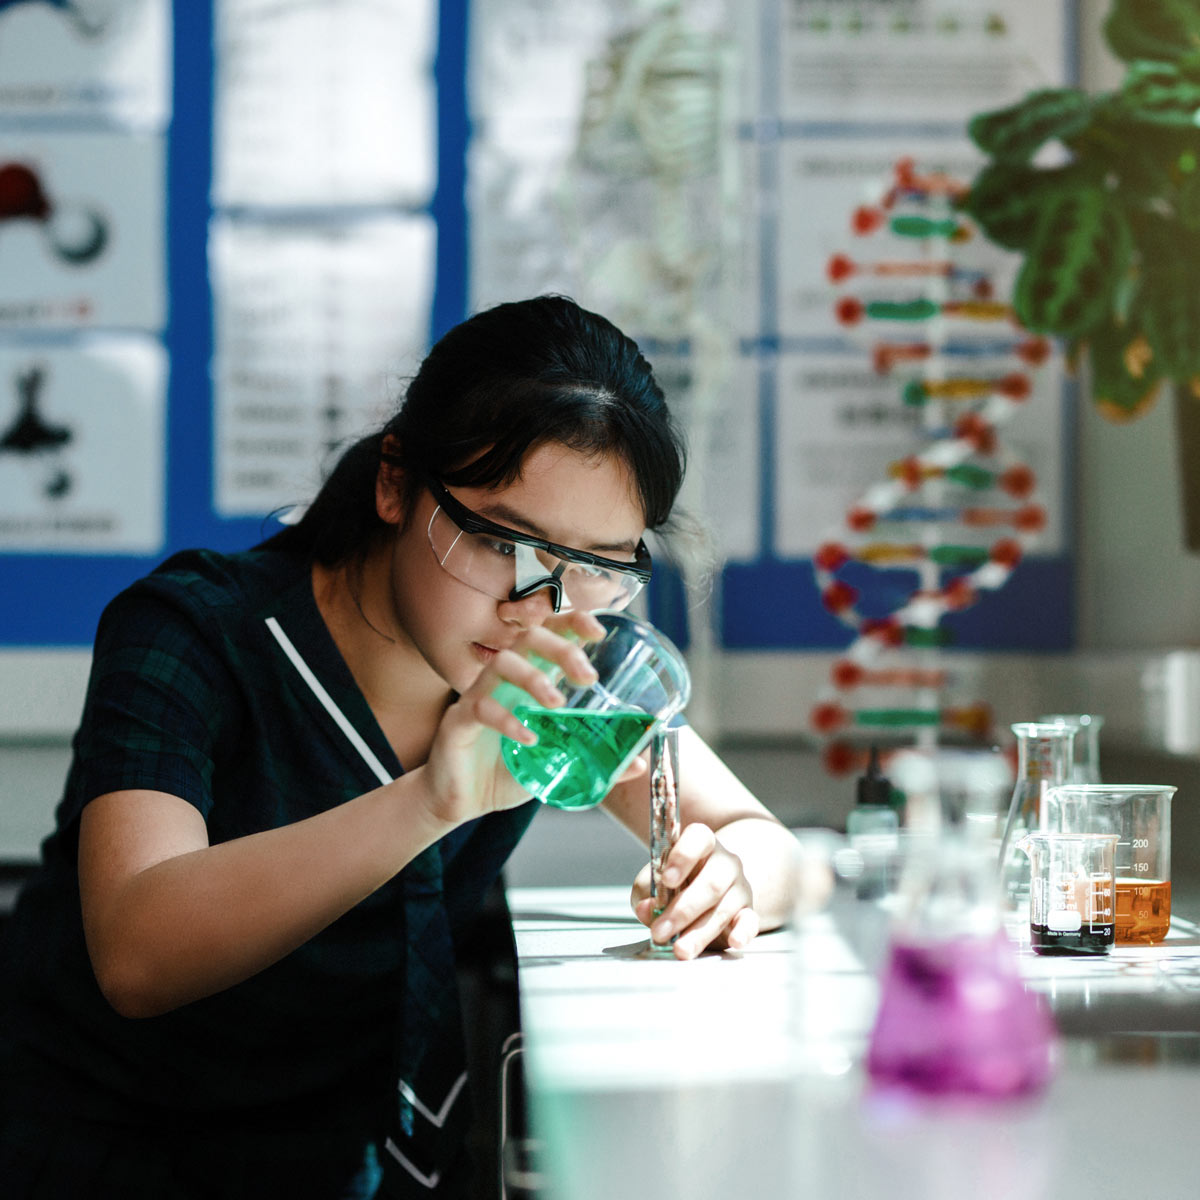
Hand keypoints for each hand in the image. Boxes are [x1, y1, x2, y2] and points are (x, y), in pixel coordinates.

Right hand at [420, 611, 604, 825]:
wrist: (461, 802)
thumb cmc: (505, 772)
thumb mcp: (555, 764)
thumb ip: (593, 759)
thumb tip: (637, 762)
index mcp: (528, 678)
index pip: (548, 633)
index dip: (572, 622)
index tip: (598, 632)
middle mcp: (503, 679)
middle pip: (528, 638)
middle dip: (561, 649)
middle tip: (588, 677)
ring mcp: (478, 695)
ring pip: (502, 663)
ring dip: (534, 678)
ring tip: (557, 703)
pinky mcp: (457, 721)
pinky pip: (480, 707)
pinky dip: (507, 719)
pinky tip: (528, 738)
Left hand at [631, 824, 758, 958]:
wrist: (704, 893)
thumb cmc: (675, 884)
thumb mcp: (654, 882)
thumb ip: (646, 891)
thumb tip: (647, 908)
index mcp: (701, 843)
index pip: (698, 839)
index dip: (683, 857)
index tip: (667, 880)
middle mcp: (725, 861)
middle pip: (711, 883)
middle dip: (683, 910)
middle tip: (660, 931)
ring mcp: (739, 886)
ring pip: (723, 908)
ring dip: (699, 933)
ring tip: (679, 949)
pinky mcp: (747, 911)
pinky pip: (750, 921)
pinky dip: (743, 932)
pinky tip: (734, 941)